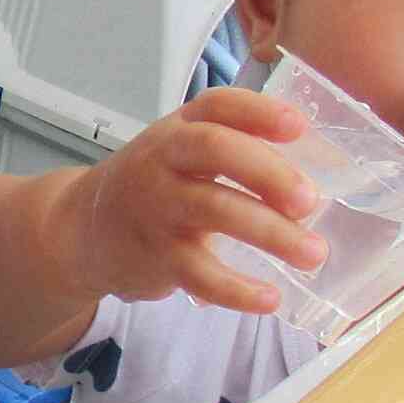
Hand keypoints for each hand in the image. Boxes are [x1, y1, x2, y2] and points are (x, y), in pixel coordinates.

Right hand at [72, 87, 324, 313]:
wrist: (82, 231)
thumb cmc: (151, 187)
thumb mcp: (180, 153)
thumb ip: (235, 149)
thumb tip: (321, 165)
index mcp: (180, 129)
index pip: (218, 105)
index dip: (260, 112)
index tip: (299, 127)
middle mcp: (163, 159)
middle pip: (216, 150)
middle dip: (269, 172)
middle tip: (310, 200)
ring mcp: (157, 207)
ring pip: (216, 211)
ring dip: (271, 233)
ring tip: (313, 254)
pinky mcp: (156, 256)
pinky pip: (200, 274)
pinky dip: (237, 289)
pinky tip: (269, 297)